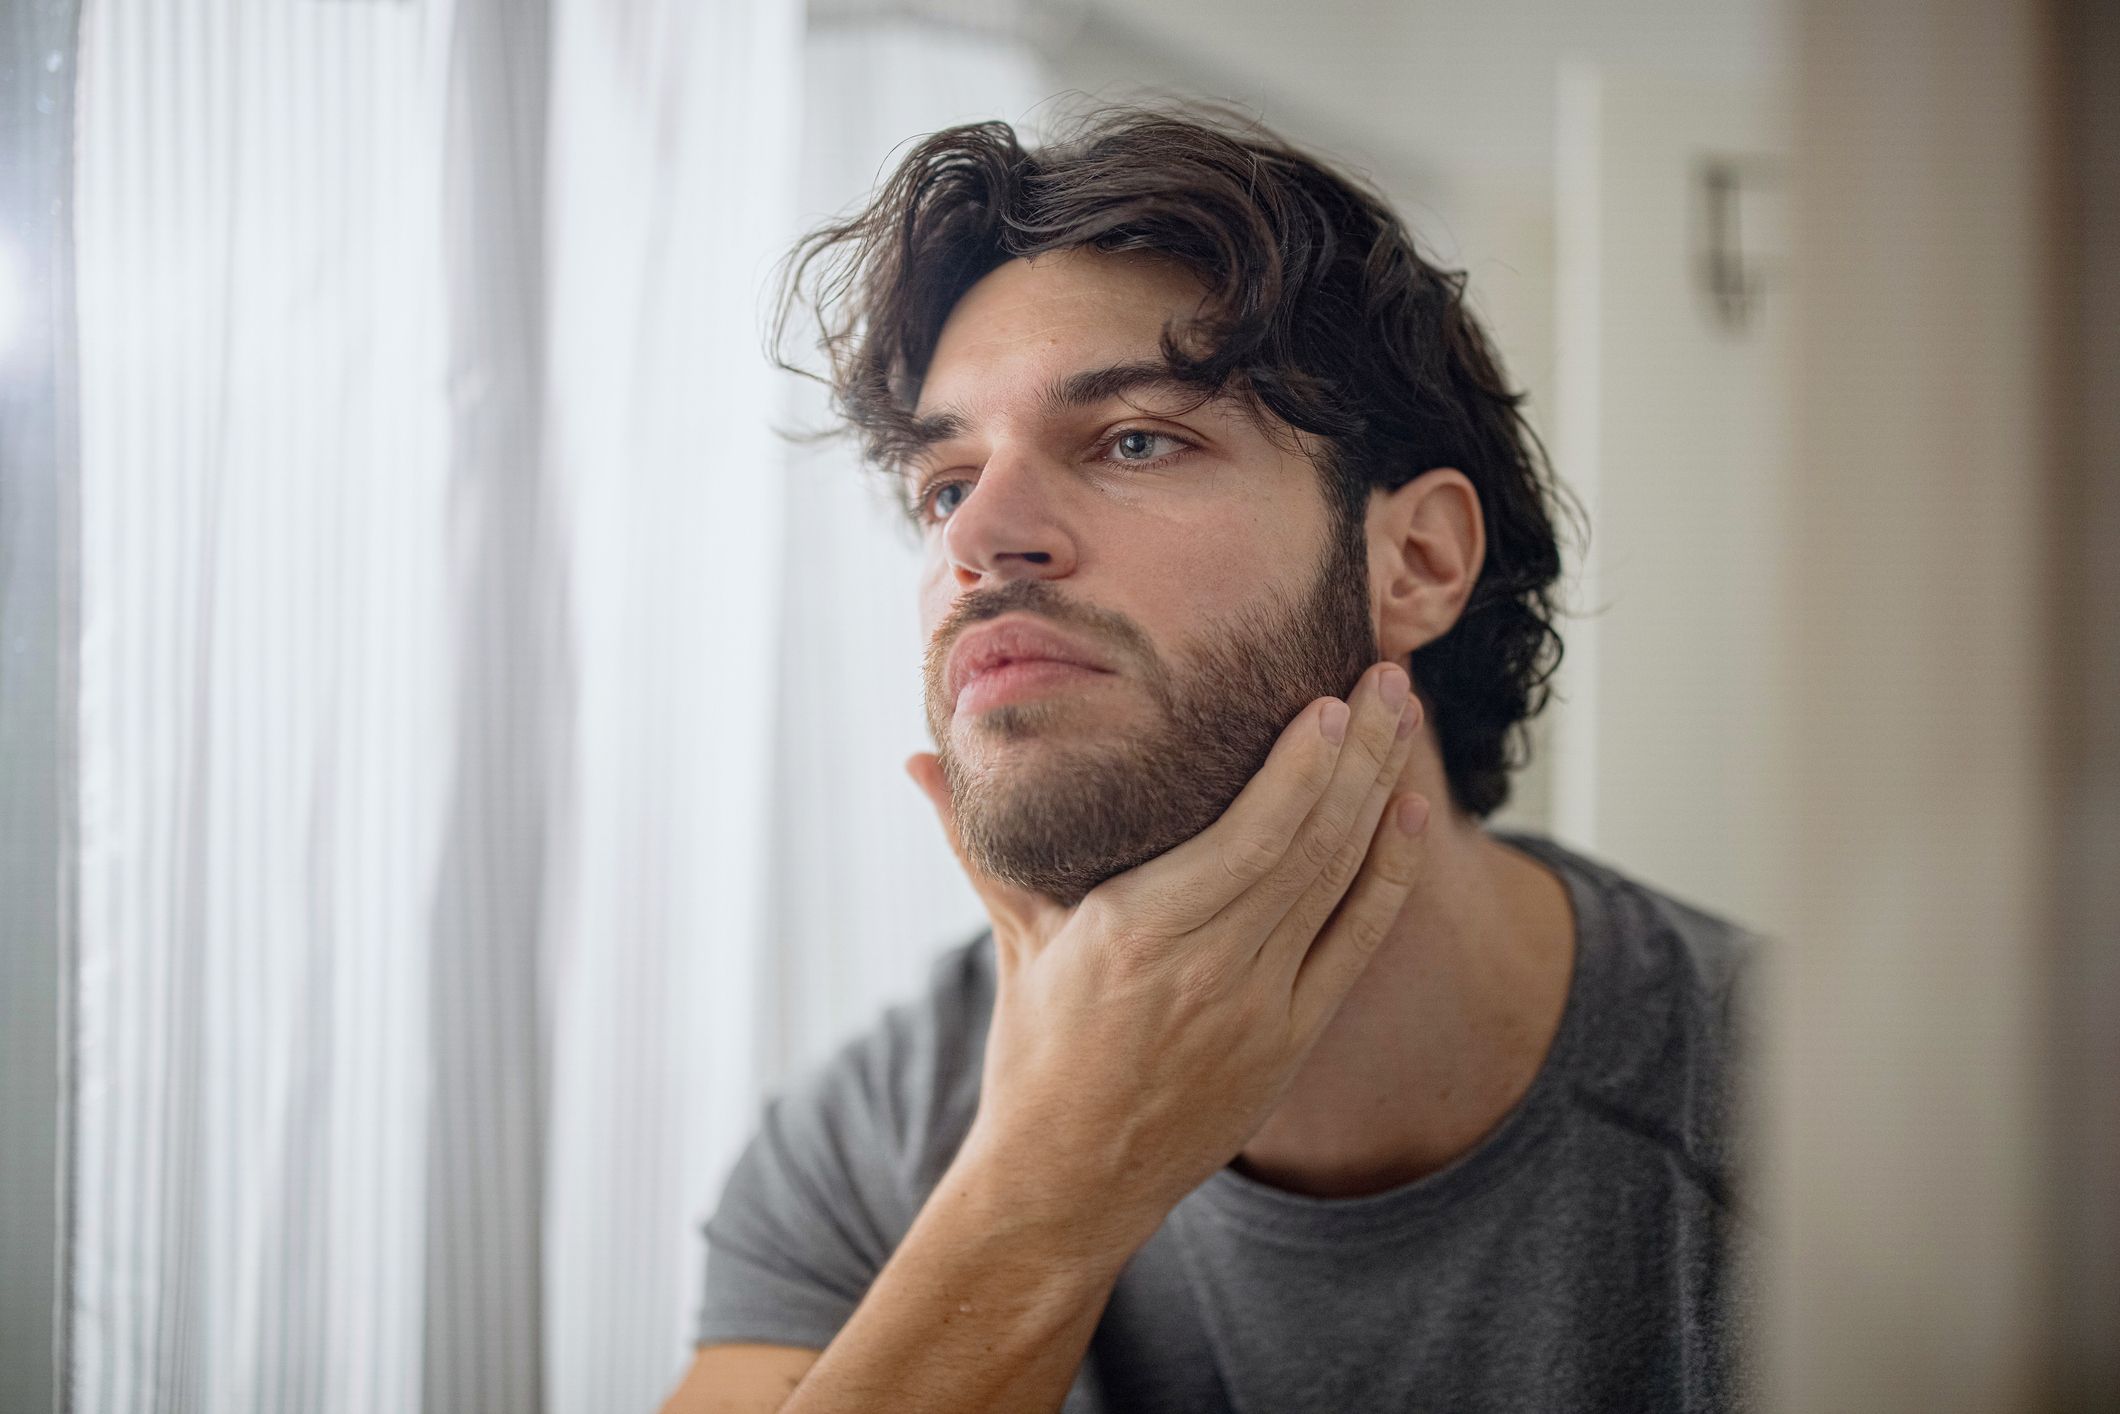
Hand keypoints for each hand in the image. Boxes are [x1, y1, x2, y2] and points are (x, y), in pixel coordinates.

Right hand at [903, 661, 1431, 1257]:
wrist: (1070, 1180)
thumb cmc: (1036, 1052)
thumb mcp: (1015, 938)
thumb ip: (977, 842)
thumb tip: (920, 759)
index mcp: (1136, 932)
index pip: (1248, 835)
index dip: (1302, 764)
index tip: (1333, 696)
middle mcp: (1209, 968)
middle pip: (1309, 842)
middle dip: (1361, 752)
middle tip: (1392, 674)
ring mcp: (1260, 1007)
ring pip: (1340, 881)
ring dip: (1381, 792)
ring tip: (1407, 717)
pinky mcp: (1292, 1039)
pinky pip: (1357, 942)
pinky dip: (1391, 875)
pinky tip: (1412, 814)